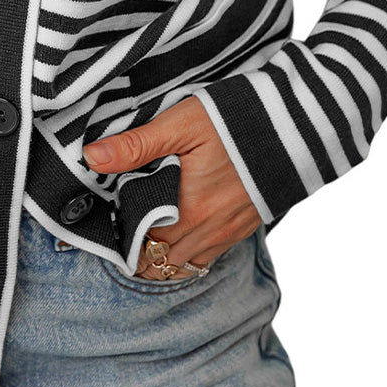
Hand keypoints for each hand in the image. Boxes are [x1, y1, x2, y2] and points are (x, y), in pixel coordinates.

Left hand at [82, 95, 261, 279]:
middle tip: (121, 229)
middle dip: (137, 248)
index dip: (120, 232)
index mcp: (186, 209)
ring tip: (144, 240)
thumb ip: (136, 145)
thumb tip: (92, 157)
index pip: (139, 238)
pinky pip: (207, 259)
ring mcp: (227, 232)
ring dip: (161, 257)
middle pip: (158, 258)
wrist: (294, 126)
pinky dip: (188, 257)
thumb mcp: (181, 124)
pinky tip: (178, 239)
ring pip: (182, 265)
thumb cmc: (235, 121)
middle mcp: (207, 230)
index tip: (109, 219)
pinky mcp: (243, 228)